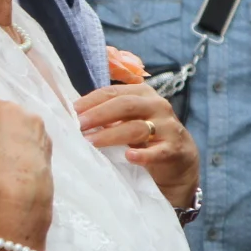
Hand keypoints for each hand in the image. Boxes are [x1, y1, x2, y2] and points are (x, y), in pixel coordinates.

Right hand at [0, 96, 52, 235]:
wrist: (26, 199)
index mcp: (6, 111)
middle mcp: (26, 116)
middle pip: (1, 112)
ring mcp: (40, 132)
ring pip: (17, 125)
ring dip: (3, 133)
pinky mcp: (48, 149)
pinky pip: (29, 138)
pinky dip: (18, 144)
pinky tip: (9, 162)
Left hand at [74, 84, 198, 208]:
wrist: (178, 159)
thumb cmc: (146, 137)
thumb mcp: (129, 119)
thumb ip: (108, 113)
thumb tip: (73, 115)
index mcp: (142, 93)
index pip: (112, 92)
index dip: (90, 101)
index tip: (71, 112)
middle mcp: (157, 105)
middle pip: (125, 105)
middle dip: (98, 115)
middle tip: (78, 126)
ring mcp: (168, 126)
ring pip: (137, 127)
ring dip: (111, 135)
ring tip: (92, 143)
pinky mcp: (175, 149)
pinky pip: (158, 151)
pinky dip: (143, 154)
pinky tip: (129, 156)